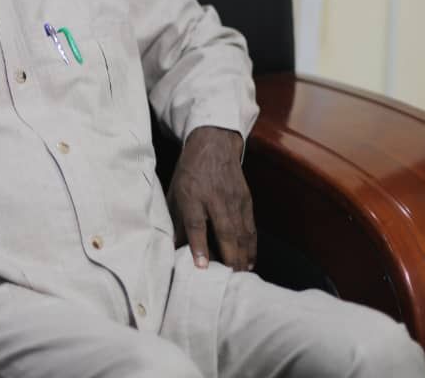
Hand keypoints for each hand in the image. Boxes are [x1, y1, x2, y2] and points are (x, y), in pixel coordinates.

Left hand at [166, 126, 255, 270]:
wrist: (213, 144)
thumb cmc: (189, 172)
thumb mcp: (175, 192)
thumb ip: (176, 220)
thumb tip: (174, 248)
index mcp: (192, 195)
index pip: (196, 223)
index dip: (199, 245)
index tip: (202, 266)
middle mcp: (215, 198)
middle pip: (224, 231)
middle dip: (228, 257)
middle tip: (228, 280)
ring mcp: (233, 199)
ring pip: (240, 232)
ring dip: (241, 256)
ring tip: (240, 277)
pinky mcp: (246, 200)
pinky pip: (250, 228)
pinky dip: (251, 246)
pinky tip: (249, 262)